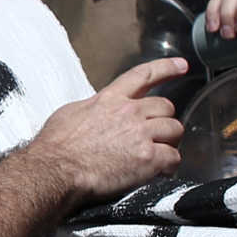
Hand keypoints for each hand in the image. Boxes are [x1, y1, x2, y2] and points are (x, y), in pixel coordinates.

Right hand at [25, 56, 186, 208]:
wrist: (56, 170)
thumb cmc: (56, 146)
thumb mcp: (70, 113)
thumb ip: (93, 108)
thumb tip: (97, 110)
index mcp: (110, 99)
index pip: (144, 75)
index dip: (166, 68)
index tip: (181, 65)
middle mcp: (130, 112)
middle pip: (165, 107)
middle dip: (163, 120)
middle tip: (155, 135)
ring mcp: (141, 134)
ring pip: (175, 130)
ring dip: (169, 142)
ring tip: (158, 155)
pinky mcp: (149, 158)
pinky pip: (174, 158)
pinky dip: (169, 166)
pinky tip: (159, 171)